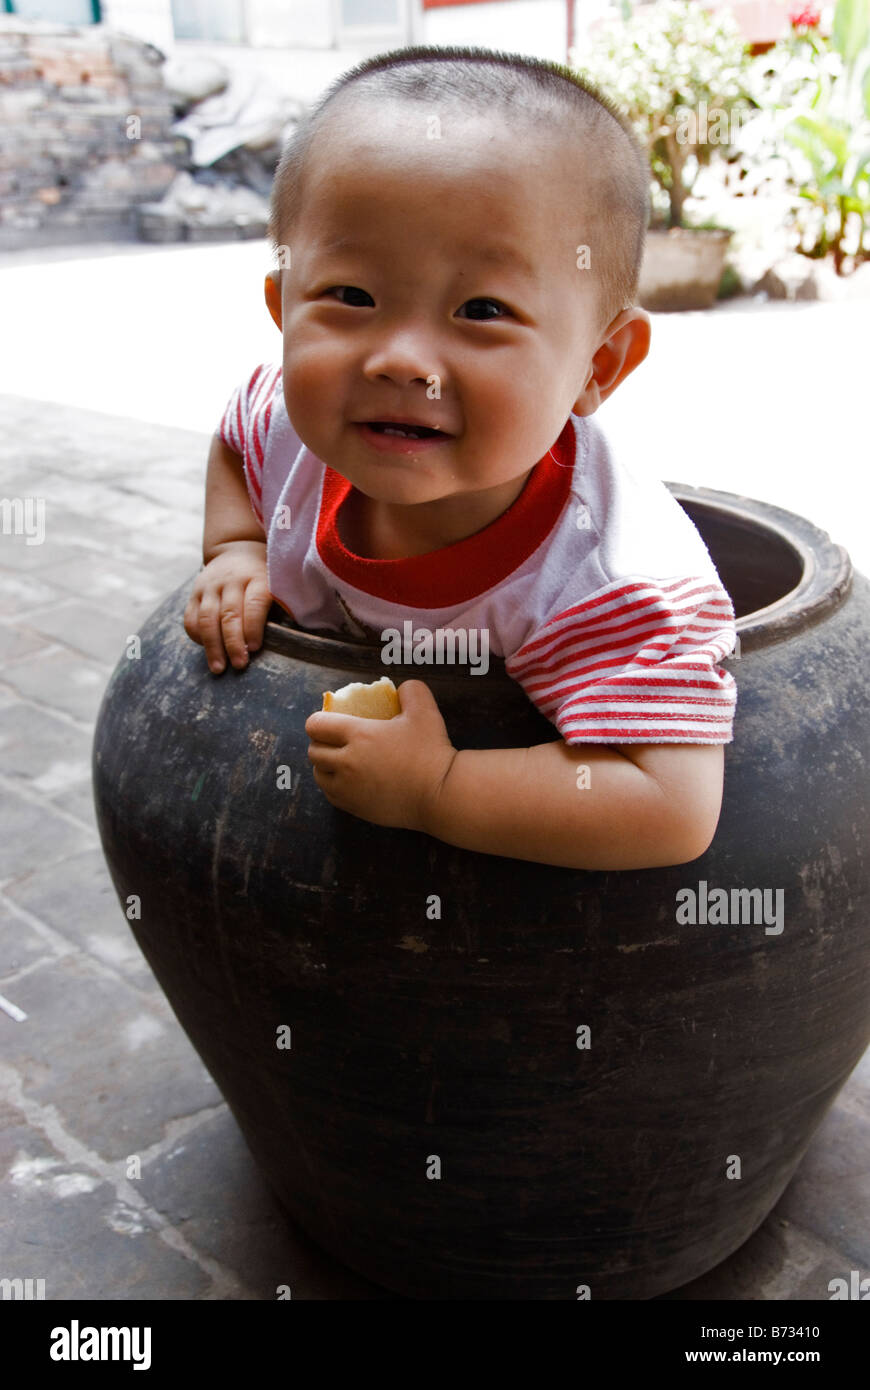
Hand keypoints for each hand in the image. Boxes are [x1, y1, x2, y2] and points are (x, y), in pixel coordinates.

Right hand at [184, 541, 277, 673]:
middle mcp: (231, 581)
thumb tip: (285, 639)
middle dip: (233, 643)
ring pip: (207, 618)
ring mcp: (210, 587)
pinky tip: (208, 651)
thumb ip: (281, 606)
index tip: (255, 648)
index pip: (254, 603)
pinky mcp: (195, 593)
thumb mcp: (277, 583)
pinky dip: (197, 637)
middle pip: (229, 614)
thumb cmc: (264, 576)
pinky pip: (191, 618)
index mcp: (257, 578)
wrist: (238, 549)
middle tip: (239, 664)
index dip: (253, 626)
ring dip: (213, 646)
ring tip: (219, 668)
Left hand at [304, 679, 456, 830]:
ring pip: (319, 776)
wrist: (440, 795)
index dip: (318, 721)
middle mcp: (346, 763)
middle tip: (332, 741)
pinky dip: (334, 786)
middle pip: (314, 752)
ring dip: (324, 766)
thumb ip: (411, 691)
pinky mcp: (355, 808)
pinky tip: (348, 781)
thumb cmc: (431, 752)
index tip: (327, 721)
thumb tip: (401, 688)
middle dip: (319, 743)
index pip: (317, 725)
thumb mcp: (424, 711)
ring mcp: (348, 789)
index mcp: (358, 736)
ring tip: (338, 761)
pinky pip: (331, 795)